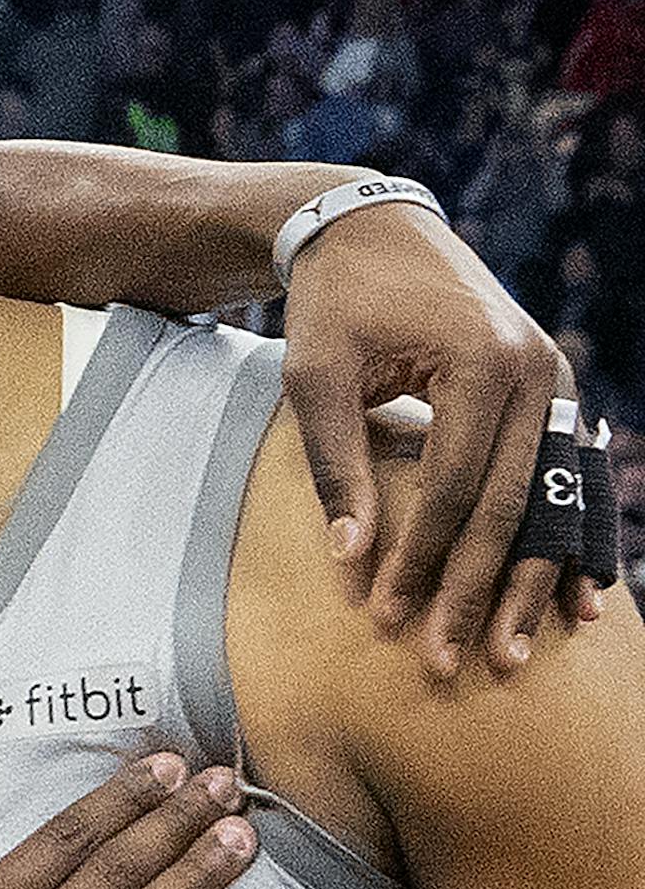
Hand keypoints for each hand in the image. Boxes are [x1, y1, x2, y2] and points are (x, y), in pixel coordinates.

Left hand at [280, 202, 595, 678]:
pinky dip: (565, 541)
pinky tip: (575, 605)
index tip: (385, 617)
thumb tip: (353, 557)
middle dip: (478, 589)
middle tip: (450, 659)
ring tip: (512, 653)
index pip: (452, 488)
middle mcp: (536, 372)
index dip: (420, 559)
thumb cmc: (332, 303)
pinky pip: (566, 480)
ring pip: (548, 502)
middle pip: (509, 506)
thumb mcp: (314, 377)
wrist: (370, 229)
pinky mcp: (551, 393)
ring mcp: (554, 382)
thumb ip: (335, 464)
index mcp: (480, 363)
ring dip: (528, 581)